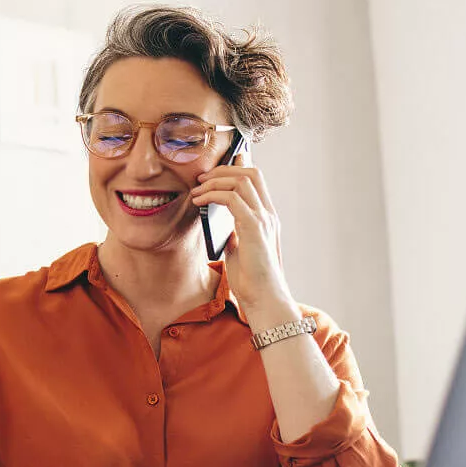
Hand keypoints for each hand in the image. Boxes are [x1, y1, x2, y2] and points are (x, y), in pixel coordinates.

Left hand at [190, 152, 292, 313]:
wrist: (264, 299)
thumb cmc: (252, 280)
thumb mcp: (240, 251)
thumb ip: (235, 235)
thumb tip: (222, 226)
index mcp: (267, 218)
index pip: (257, 180)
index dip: (236, 168)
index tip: (214, 170)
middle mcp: (268, 214)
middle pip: (251, 172)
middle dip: (223, 169)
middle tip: (201, 178)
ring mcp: (263, 219)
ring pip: (241, 180)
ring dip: (215, 181)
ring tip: (197, 190)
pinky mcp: (254, 227)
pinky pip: (231, 198)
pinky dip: (212, 195)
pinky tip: (199, 202)